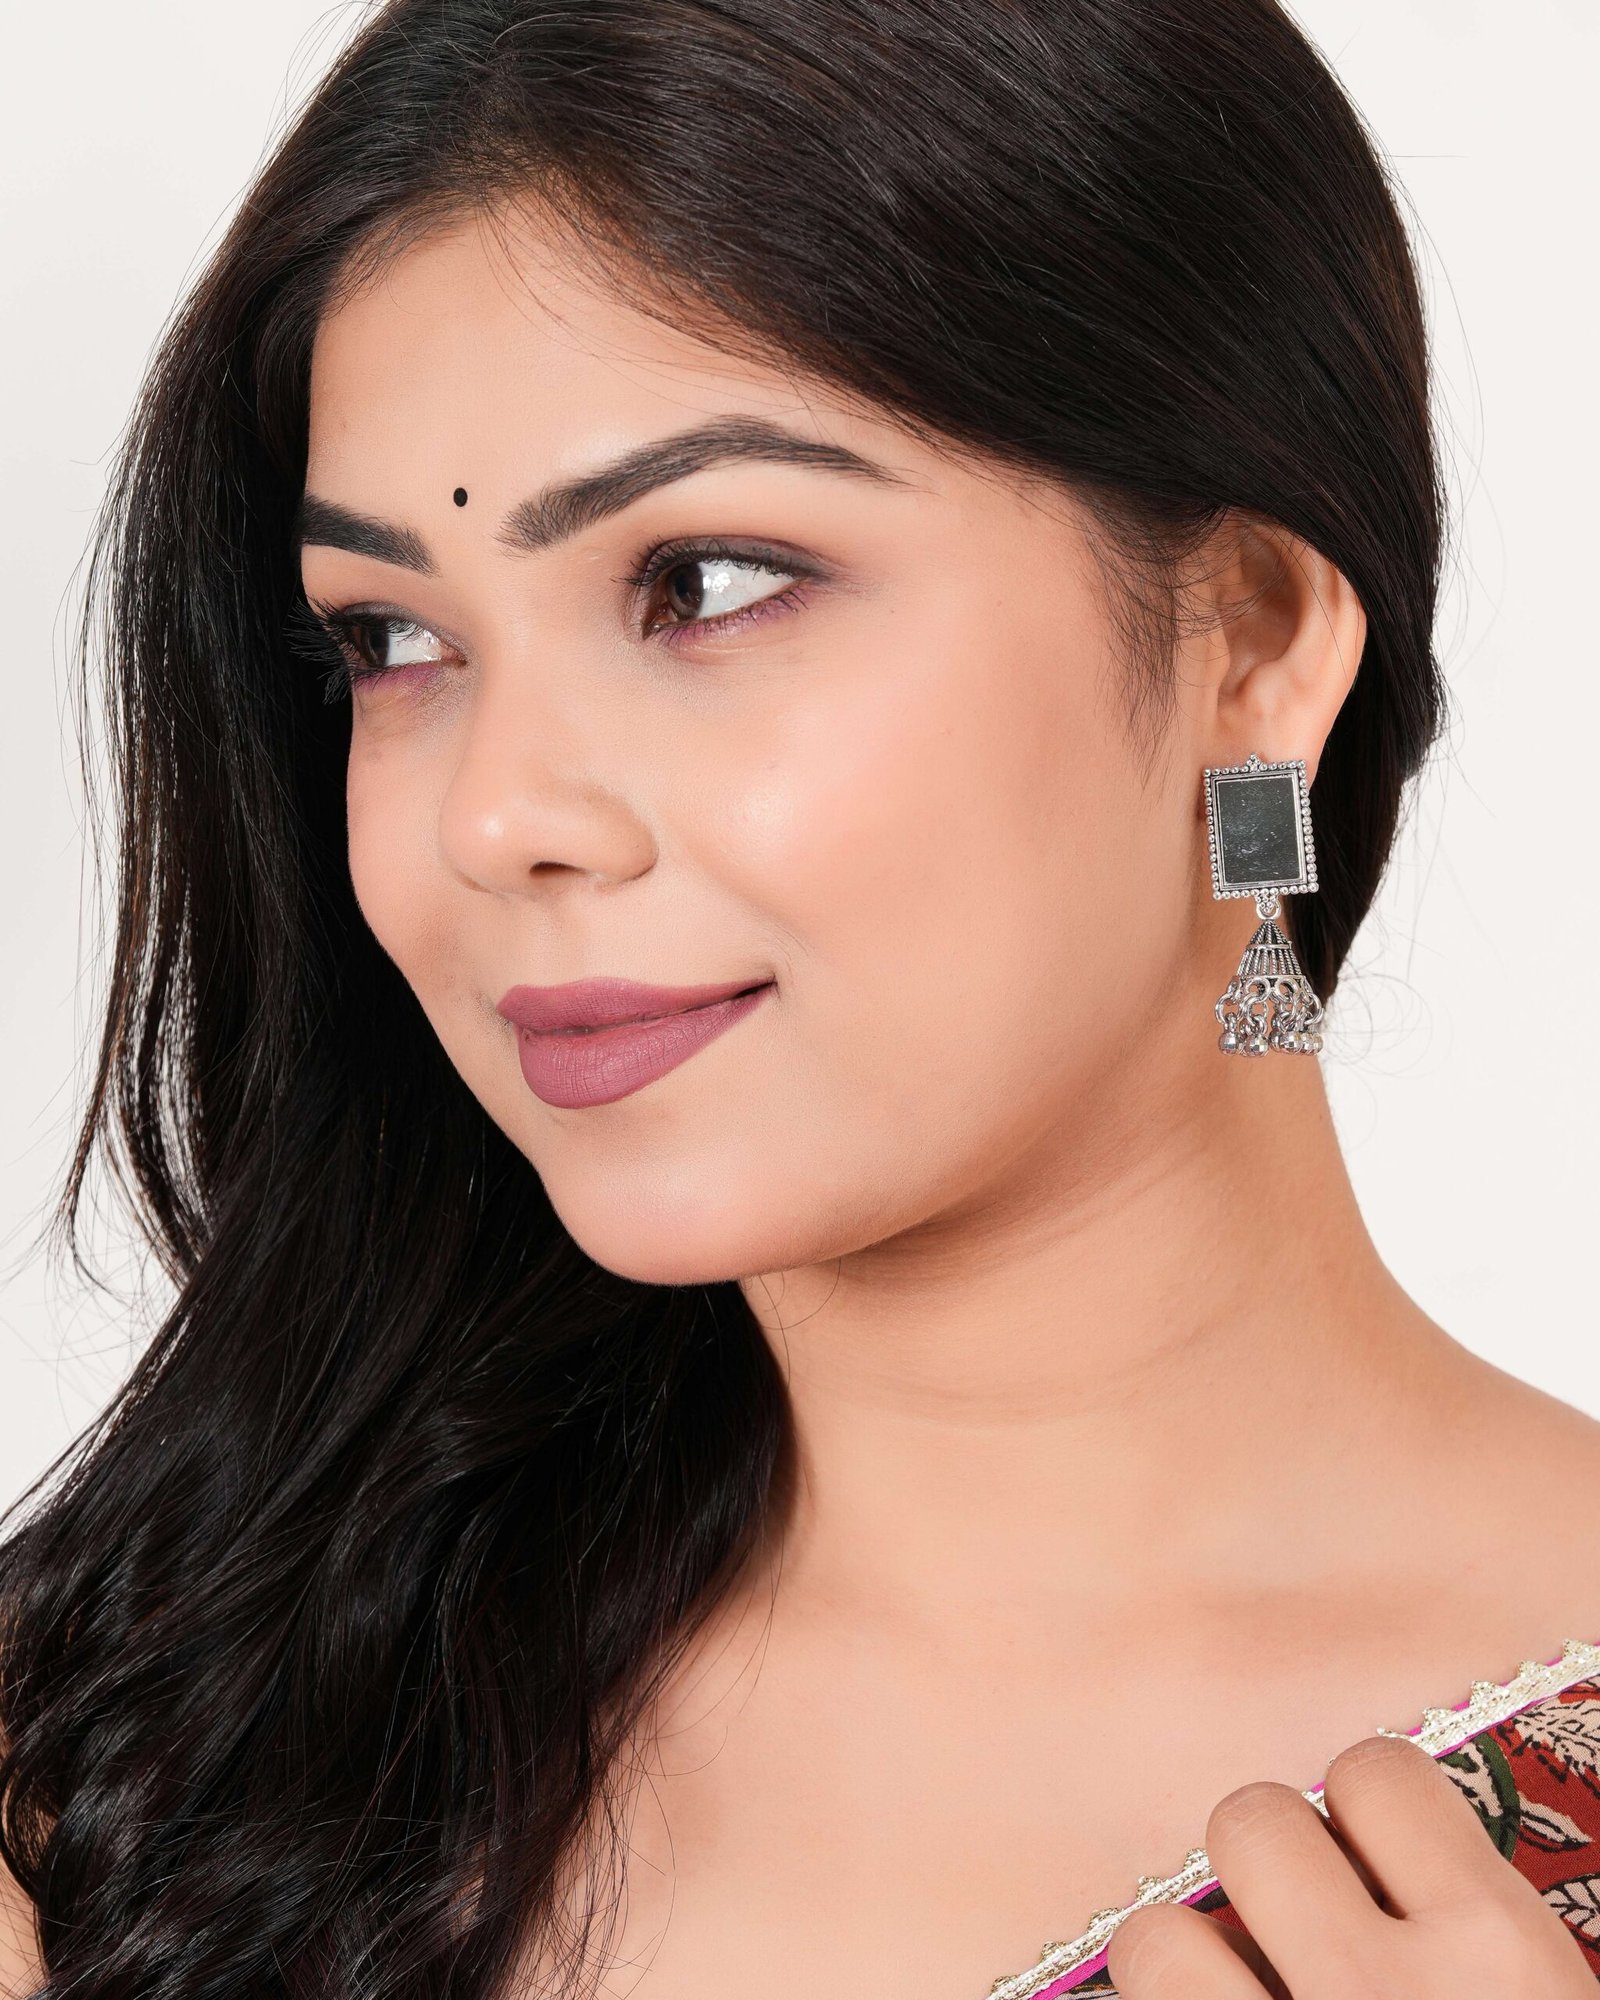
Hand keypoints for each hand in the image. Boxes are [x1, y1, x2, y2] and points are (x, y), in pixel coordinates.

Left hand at [1103, 1732, 1595, 1996]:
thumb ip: (1481, 1931)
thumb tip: (1404, 1850)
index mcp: (1501, 1956)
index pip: (1378, 1773)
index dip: (1367, 1809)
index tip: (1372, 1856)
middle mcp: (1382, 1992)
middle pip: (1249, 1823)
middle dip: (1265, 1867)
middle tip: (1294, 1928)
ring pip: (1154, 1937)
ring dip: (1184, 1963)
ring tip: (1228, 1996)